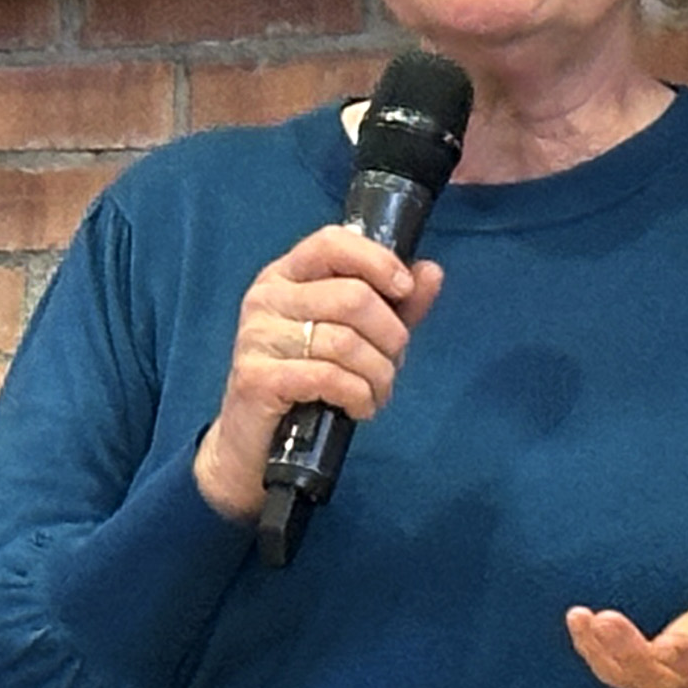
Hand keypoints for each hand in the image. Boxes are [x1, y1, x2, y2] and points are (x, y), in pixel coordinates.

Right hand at [191, 222, 445, 522]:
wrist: (256, 445)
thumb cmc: (307, 383)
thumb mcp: (356, 336)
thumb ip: (393, 304)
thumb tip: (431, 272)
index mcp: (286, 275)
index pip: (332, 242)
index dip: (378, 261)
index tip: (404, 290)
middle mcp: (266, 298)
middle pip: (352, 298)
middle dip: (390, 337)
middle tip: (391, 365)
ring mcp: (256, 337)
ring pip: (346, 343)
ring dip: (378, 375)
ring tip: (376, 393)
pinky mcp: (256, 378)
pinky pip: (329, 378)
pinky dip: (358, 396)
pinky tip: (358, 407)